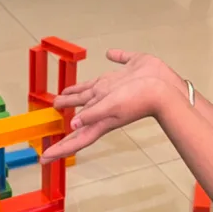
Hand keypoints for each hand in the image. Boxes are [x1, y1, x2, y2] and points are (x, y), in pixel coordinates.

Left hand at [40, 50, 183, 163]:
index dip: (61, 148)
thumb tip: (73, 125)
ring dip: (76, 93)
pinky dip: (113, 59)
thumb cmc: (141, 99)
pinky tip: (110, 54)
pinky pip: (115, 66)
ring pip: (90, 91)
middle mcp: (105, 104)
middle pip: (79, 111)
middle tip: (51, 112)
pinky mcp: (127, 74)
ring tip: (65, 93)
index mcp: (100, 116)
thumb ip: (94, 114)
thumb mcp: (113, 108)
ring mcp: (115, 90)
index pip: (76, 137)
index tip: (45, 158)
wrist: (167, 88)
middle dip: (65, 112)